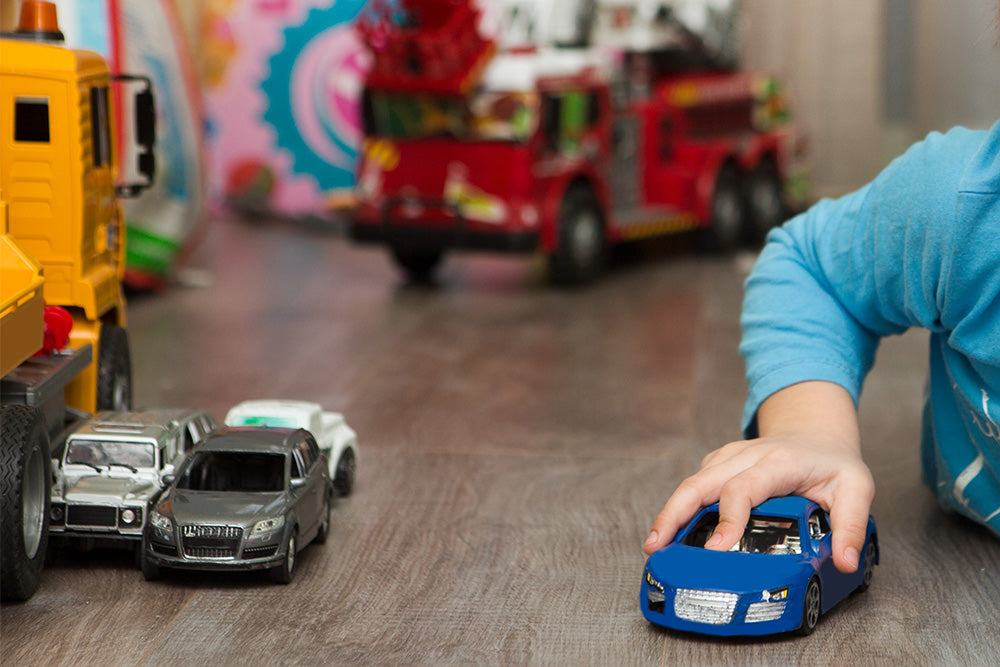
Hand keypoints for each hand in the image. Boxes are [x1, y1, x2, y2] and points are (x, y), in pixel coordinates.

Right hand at [643, 382, 874, 573]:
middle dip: (675, 514)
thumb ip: (851, 524)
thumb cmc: (832, 463)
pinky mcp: (719, 463)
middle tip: (657, 546)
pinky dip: (679, 506)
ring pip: (691, 483)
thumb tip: (845, 562)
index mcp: (778, 463)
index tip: (717, 549)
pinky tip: (672, 530)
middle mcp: (747, 456)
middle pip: (700, 483)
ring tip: (654, 545)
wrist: (815, 432)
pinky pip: (695, 484)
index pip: (743, 489)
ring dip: (670, 512)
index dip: (727, 518)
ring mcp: (729, 458)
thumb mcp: (856, 489)